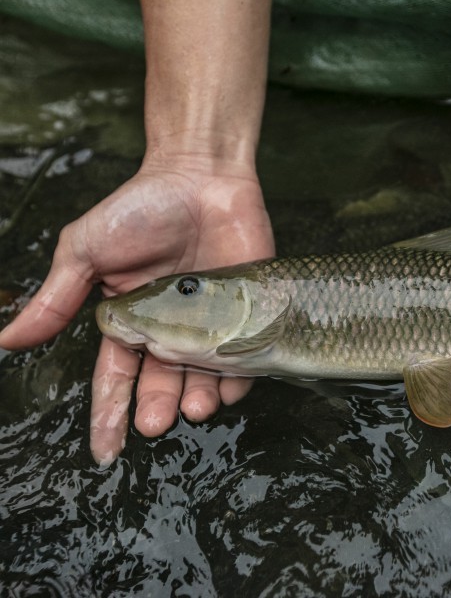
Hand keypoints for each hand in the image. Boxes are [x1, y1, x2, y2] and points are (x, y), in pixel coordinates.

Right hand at [0, 158, 274, 464]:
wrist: (202, 176)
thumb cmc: (141, 209)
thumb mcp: (86, 250)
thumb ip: (56, 298)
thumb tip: (7, 341)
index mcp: (128, 322)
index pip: (114, 379)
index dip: (108, 415)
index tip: (105, 452)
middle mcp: (171, 331)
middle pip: (161, 384)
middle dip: (156, 408)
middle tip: (156, 423)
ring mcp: (212, 323)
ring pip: (203, 377)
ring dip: (198, 398)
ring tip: (196, 408)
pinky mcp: (248, 312)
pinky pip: (247, 354)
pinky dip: (241, 376)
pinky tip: (232, 388)